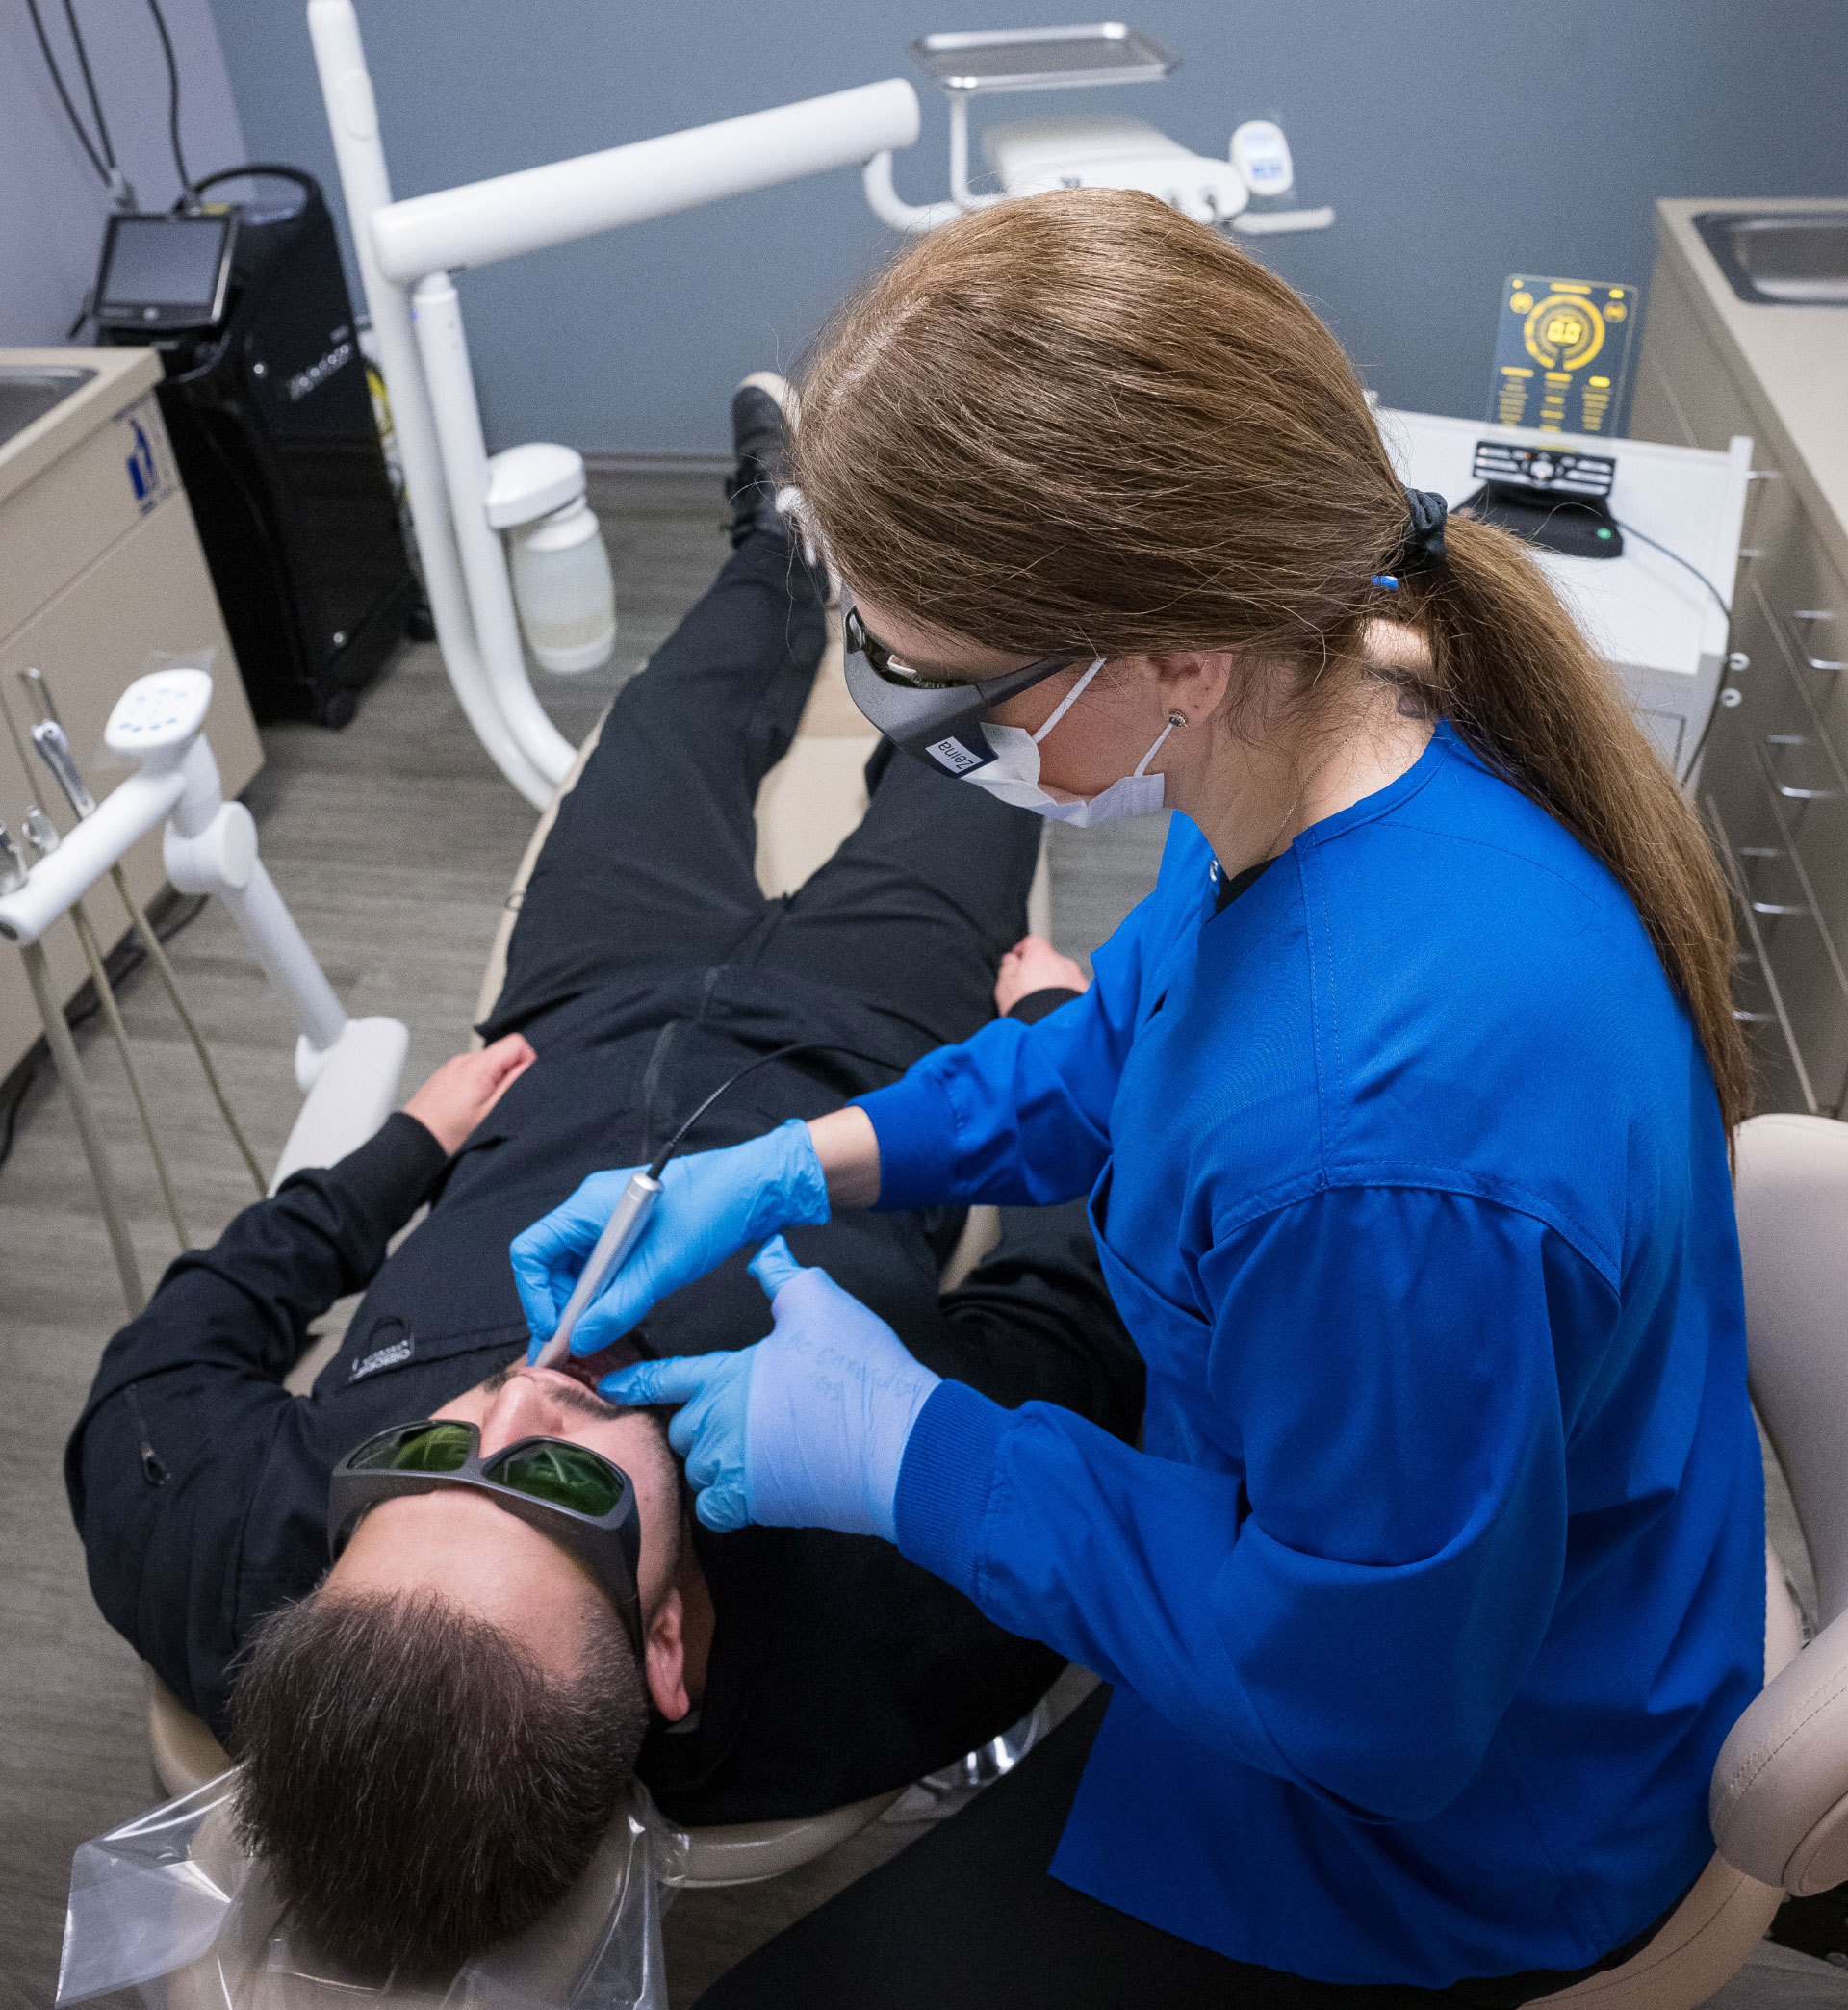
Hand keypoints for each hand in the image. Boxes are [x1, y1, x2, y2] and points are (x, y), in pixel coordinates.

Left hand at [403, 1034, 535, 1154]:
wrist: (416, 1140)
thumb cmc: (449, 1132)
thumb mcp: (491, 1112)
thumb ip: (513, 1085)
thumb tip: (530, 1065)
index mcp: (479, 1067)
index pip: (516, 1043)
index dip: (528, 1062)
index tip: (522, 1083)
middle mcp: (465, 1059)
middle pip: (502, 1052)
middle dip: (509, 1073)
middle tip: (501, 1100)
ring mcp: (454, 1065)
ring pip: (488, 1062)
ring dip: (493, 1079)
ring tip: (483, 1105)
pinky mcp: (447, 1073)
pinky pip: (473, 1070)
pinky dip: (479, 1082)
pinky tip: (470, 1103)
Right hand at [511, 1119, 829, 1358]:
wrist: (758, 1187)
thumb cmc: (713, 1208)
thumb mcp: (661, 1267)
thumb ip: (617, 1306)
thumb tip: (580, 1339)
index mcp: (589, 1206)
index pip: (532, 1251)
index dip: (535, 1295)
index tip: (555, 1331)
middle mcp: (593, 1211)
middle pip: (551, 1264)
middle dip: (558, 1307)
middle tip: (571, 1349)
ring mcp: (614, 1222)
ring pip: (579, 1270)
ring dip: (584, 1305)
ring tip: (594, 1339)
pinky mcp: (635, 1235)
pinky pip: (606, 1269)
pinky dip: (606, 1295)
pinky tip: (616, 1317)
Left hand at [603, 1235, 940, 1537]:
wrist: (896, 1440)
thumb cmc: (857, 1369)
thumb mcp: (819, 1303)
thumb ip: (783, 1275)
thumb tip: (767, 1249)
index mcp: (725, 1375)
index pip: (664, 1376)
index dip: (632, 1381)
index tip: (609, 1386)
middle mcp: (719, 1426)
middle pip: (682, 1428)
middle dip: (698, 1420)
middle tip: (733, 1413)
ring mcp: (735, 1471)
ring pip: (699, 1469)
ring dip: (713, 1460)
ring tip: (746, 1448)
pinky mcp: (757, 1507)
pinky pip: (716, 1511)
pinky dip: (725, 1499)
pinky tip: (749, 1485)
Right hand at [994, 934, 1089, 1015]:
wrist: (1048, 1030)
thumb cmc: (1027, 1007)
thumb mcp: (1005, 984)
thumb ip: (1008, 966)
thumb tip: (1011, 959)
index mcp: (1041, 955)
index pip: (1032, 942)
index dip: (1023, 951)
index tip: (1017, 961)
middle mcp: (1063, 963)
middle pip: (1049, 961)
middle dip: (1040, 972)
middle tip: (1029, 989)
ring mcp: (1077, 979)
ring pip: (1063, 977)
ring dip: (1055, 986)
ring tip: (1043, 1005)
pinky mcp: (1087, 996)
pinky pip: (1074, 992)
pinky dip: (1067, 998)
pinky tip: (1056, 1011)